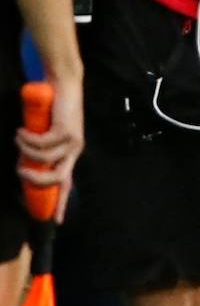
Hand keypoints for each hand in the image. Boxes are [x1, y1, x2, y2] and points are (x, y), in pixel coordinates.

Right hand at [16, 74, 83, 223]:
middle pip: (58, 178)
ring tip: (18, 140)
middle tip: (20, 172)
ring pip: (45, 160)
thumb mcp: (46, 134)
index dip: (62, 203)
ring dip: (26, 152)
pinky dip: (27, 139)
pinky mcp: (66, 130)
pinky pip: (42, 143)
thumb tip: (24, 165)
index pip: (68, 184)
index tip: (57, 221)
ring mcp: (72, 141)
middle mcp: (74, 151)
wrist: (63, 85)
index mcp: (70, 155)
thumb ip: (41, 149)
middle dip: (37, 180)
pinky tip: (21, 132)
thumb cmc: (52, 109)